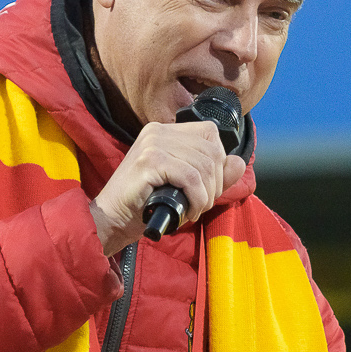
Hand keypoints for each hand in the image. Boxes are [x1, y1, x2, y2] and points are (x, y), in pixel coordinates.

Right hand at [90, 119, 247, 253]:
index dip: (218, 163)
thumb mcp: (186, 187)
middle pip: (212, 151)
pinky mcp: (149, 161)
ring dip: (205, 196)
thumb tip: (239, 162)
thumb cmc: (146, 204)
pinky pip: (191, 178)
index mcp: (166, 131)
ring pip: (203, 166)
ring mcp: (153, 144)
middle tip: (200, 204)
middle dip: (214, 184)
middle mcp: (159, 131)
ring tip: (192, 210)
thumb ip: (214, 175)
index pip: (211, 133)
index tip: (208, 187)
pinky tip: (186, 212)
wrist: (112, 219)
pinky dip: (196, 200)